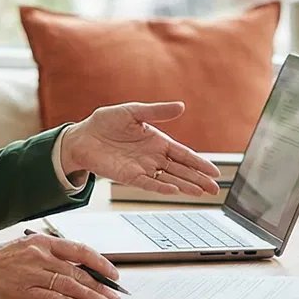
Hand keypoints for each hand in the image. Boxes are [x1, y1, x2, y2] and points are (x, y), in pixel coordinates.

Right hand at [0, 233, 122, 298]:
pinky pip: (52, 298)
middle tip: (115, 295)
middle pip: (78, 271)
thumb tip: (76, 269)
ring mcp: (31, 274)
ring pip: (70, 285)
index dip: (100, 263)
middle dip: (101, 285)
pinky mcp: (22, 292)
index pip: (80, 250)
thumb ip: (49, 256)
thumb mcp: (25, 248)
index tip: (113, 274)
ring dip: (91, 297)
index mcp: (41, 241)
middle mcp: (39, 255)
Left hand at [60, 102, 220, 196]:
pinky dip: (161, 187)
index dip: (199, 162)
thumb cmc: (106, 122)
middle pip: (181, 170)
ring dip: (185, 185)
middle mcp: (153, 157)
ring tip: (201, 192)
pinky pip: (148, 183)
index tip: (215, 171)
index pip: (184, 154)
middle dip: (199, 179)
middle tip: (215, 189)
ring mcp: (142, 168)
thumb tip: (181, 106)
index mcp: (158, 141)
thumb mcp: (133, 112)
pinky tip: (175, 190)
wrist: (83, 136)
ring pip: (169, 179)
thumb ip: (156, 112)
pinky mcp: (128, 176)